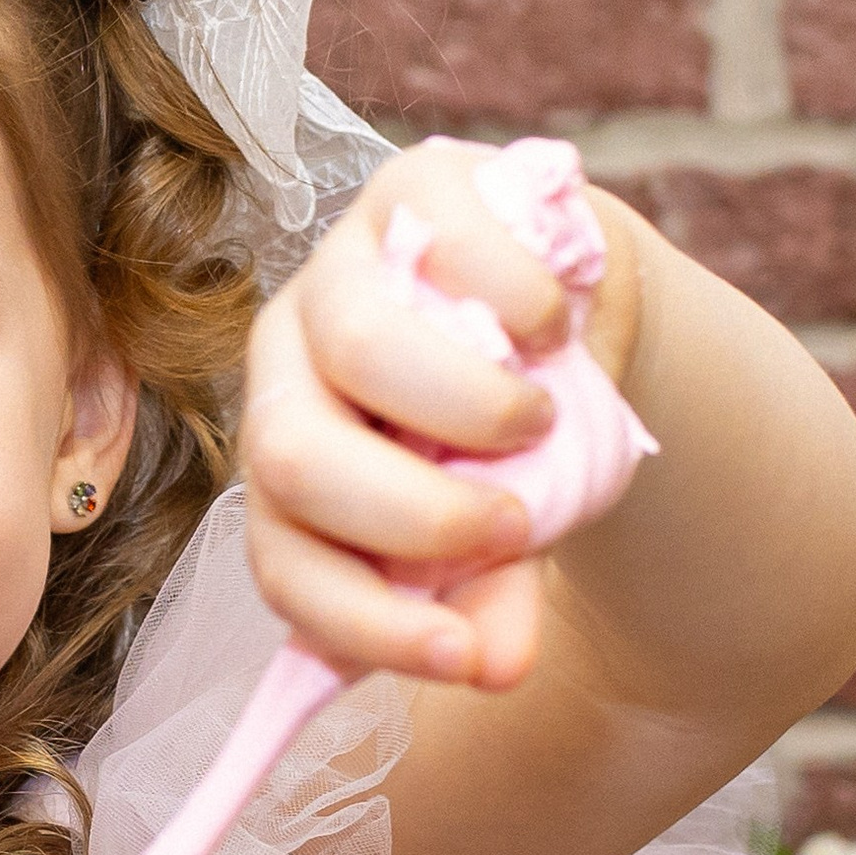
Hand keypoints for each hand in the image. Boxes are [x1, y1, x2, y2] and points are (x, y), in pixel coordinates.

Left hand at [240, 138, 640, 688]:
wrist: (572, 312)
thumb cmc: (511, 440)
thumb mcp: (504, 531)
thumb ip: (487, 600)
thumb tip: (497, 668)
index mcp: (290, 463)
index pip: (282, 559)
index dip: (362, 622)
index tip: (464, 658)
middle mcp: (288, 364)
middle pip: (292, 455)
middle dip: (415, 517)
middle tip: (514, 525)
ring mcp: (340, 265)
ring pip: (353, 344)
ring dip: (468, 407)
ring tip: (537, 418)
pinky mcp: (412, 185)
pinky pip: (446, 243)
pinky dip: (516, 301)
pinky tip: (555, 328)